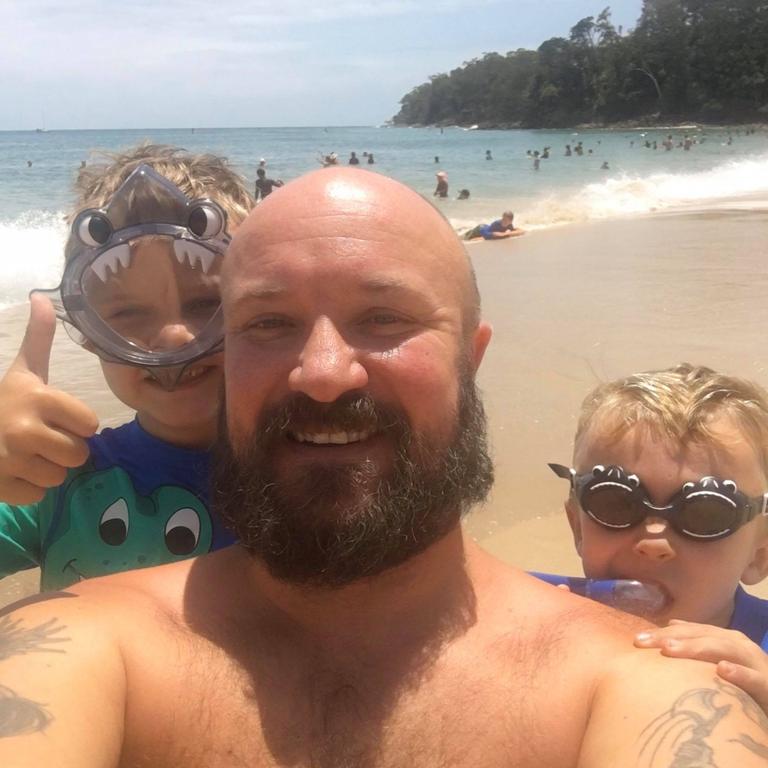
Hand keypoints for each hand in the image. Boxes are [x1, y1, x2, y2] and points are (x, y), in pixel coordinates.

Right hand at [0, 295, 98, 503]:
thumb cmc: (2, 403)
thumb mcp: (23, 371)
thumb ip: (39, 339)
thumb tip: (43, 296)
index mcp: (40, 399)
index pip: (90, 425)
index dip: (77, 424)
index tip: (56, 418)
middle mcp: (26, 430)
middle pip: (79, 455)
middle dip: (64, 450)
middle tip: (41, 439)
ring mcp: (11, 461)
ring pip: (59, 478)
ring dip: (47, 470)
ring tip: (25, 454)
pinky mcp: (1, 487)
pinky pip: (37, 496)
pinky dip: (27, 488)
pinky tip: (11, 471)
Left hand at [635, 620, 767, 713]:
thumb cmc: (747, 682)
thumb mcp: (719, 661)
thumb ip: (699, 644)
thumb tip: (672, 625)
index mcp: (723, 639)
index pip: (688, 632)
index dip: (661, 634)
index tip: (635, 641)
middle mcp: (738, 645)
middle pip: (700, 636)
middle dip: (670, 638)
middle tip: (642, 642)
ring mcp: (755, 663)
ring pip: (723, 650)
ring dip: (696, 648)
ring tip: (669, 650)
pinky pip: (755, 678)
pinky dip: (739, 673)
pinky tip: (722, 671)